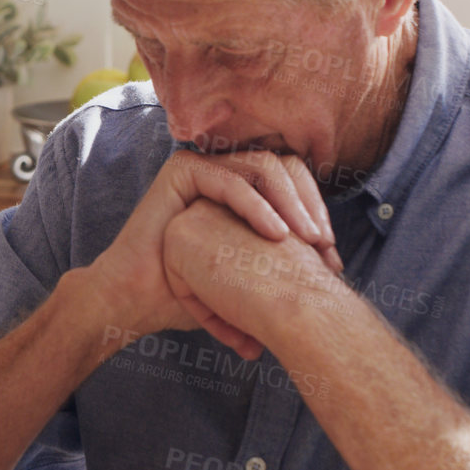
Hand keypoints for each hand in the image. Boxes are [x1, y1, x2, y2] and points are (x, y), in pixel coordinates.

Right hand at [84, 150, 339, 355]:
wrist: (138, 301)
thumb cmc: (187, 293)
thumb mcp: (247, 278)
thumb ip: (281, 272)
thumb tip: (330, 287)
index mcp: (240, 189)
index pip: (294, 183)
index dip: (317, 212)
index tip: (331, 256)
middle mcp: (223, 171)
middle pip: (286, 168)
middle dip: (311, 206)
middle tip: (326, 246)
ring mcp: (202, 167)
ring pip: (264, 168)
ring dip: (292, 203)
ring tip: (307, 239)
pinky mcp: (181, 172)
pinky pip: (231, 181)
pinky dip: (259, 206)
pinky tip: (277, 234)